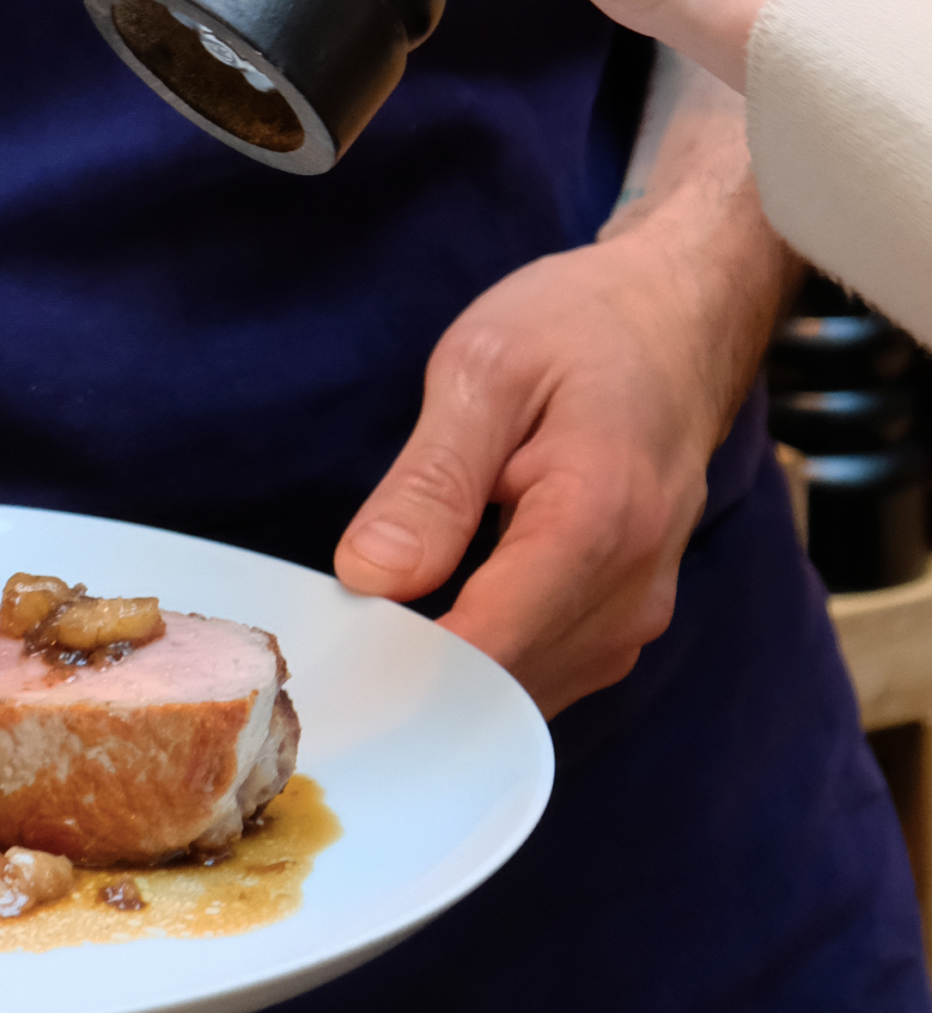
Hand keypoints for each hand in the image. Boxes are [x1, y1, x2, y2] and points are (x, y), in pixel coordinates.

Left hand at [336, 162, 785, 715]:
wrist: (678, 319)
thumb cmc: (579, 326)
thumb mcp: (483, 367)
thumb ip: (432, 481)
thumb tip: (370, 579)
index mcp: (596, 521)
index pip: (487, 649)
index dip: (400, 671)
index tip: (333, 662)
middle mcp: (631, 589)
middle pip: (504, 685)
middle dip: (414, 680)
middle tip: (333, 646)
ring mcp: (637, 613)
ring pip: (524, 693)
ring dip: (448, 680)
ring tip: (373, 630)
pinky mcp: (628, 619)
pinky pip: (547, 674)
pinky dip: (485, 665)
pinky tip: (430, 624)